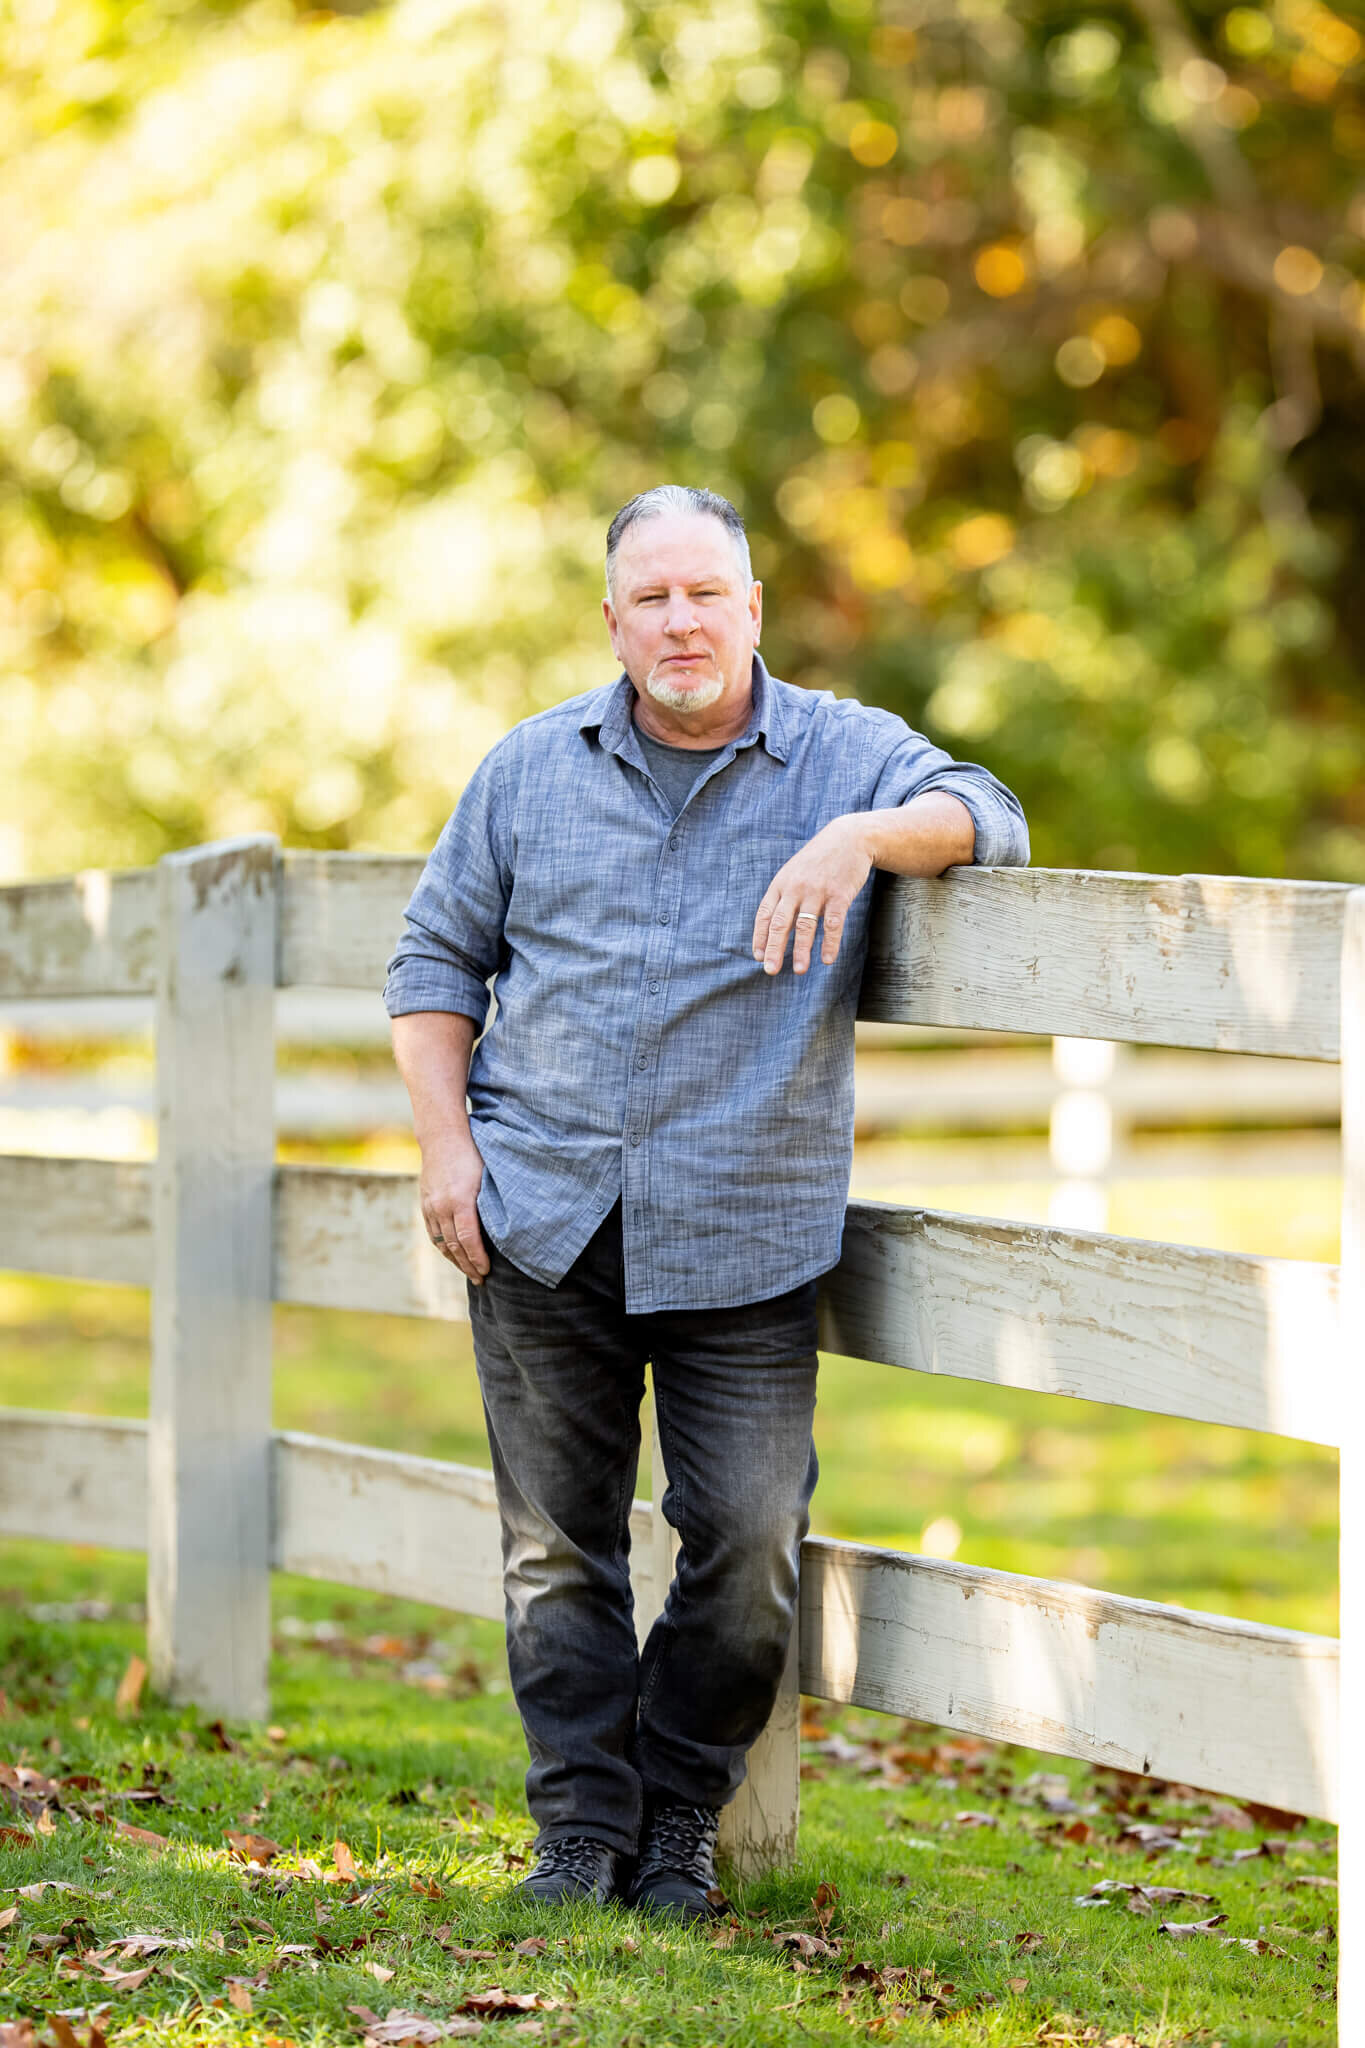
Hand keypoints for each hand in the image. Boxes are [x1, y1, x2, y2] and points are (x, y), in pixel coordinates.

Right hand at [419, 1130, 489, 1283]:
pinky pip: (432, 1233)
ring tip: (468, 1273)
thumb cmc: (473, 1154)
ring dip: (455, 1260)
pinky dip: (443, 1247)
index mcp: (460, 1199)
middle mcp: (442, 1206)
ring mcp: (430, 1206)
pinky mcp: (425, 1204)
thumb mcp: (487, 1177)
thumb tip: (505, 1230)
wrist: (442, 1137)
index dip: (477, 1258)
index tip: (487, 1271)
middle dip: (468, 1266)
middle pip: (454, 1246)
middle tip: (481, 1280)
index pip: (468, 1239)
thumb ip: (490, 1204)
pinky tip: (453, 1256)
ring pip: (441, 1242)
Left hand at [752, 816, 874, 975]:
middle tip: (771, 970)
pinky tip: (828, 959)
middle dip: (775, 949)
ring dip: (802, 950)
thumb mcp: (793, 872)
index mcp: (780, 884)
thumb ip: (783, 896)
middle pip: (780, 923)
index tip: (758, 957)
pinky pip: (832, 923)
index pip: (764, 915)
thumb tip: (774, 928)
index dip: (760, 938)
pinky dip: (829, 943)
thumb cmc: (818, 860)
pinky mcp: (839, 895)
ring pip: (805, 926)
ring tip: (800, 970)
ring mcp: (817, 891)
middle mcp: (795, 888)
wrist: (849, 838)